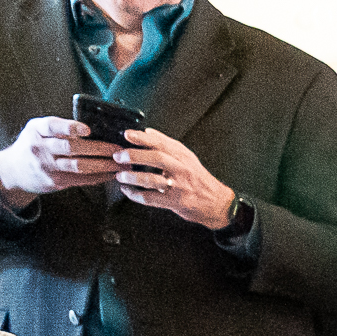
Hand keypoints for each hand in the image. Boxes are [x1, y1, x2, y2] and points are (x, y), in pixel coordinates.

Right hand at [0, 116, 120, 206]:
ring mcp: (47, 166)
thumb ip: (59, 128)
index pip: (52, 126)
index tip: (88, 129)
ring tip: (121, 163)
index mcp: (37, 129)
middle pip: (72, 148)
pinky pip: (80, 179)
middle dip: (98, 149)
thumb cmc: (33, 144)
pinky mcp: (54, 182)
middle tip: (118, 148)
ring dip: (104, 165)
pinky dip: (98, 176)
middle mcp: (40, 147)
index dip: (70, 127)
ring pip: (79, 166)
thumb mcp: (38, 130)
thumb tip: (96, 126)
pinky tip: (111, 173)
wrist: (14, 170)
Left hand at [116, 128, 235, 229]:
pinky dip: (136, 195)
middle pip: (156, 158)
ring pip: (151, 180)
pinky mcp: (175, 202)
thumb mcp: (188, 158)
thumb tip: (148, 132)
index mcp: (183, 157)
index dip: (143, 138)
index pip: (161, 143)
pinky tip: (128, 191)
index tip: (127, 134)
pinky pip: (151, 198)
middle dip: (134, 156)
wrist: (217, 203)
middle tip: (119, 156)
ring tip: (120, 175)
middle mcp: (181, 169)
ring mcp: (178, 187)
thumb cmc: (199, 180)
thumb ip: (168, 144)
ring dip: (132, 177)